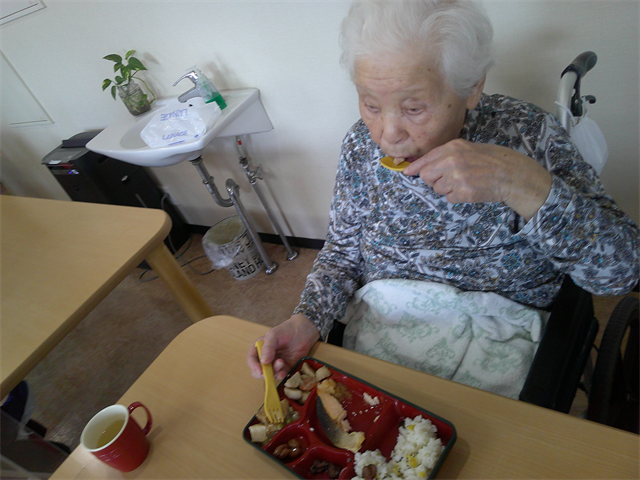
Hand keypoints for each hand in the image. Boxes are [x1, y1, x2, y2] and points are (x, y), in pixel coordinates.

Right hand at [247, 314, 319, 380]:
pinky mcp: (286, 367)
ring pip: (271, 374)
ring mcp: (276, 363)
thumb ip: (268, 347)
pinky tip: (284, 373)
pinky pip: (281, 375)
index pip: (252, 359)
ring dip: (275, 372)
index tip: (260, 371)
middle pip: (259, 370)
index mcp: (260, 348)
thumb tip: (263, 362)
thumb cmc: (286, 330)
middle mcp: (266, 357)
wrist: (303, 331)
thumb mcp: (274, 335)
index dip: (254, 366)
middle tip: (269, 373)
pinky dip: (282, 375)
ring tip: (282, 363)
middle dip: (263, 373)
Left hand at [402, 139, 551, 221]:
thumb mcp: (468, 149)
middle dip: (433, 180)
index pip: (426, 159)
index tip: (406, 172)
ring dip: (447, 189)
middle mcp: (452, 161)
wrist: (511, 174)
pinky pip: (449, 198)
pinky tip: (469, 189)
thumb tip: (423, 166)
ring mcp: (457, 177)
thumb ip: (447, 155)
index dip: (415, 168)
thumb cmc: (491, 160)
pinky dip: (457, 197)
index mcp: (453, 148)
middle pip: (426, 176)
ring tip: (465, 182)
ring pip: (437, 188)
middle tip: (449, 179)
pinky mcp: (463, 192)